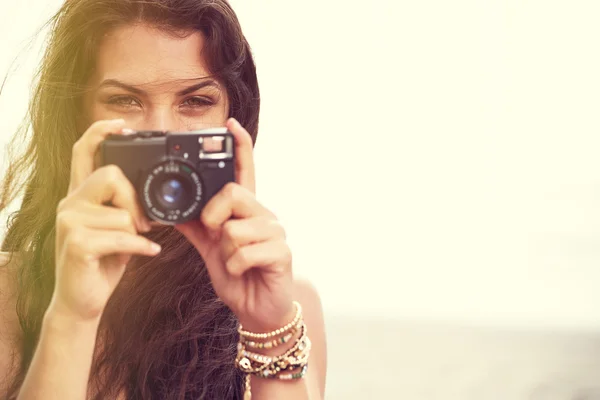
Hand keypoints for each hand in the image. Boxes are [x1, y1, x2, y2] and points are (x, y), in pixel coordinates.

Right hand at [50, 119, 158, 321]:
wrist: (81, 301)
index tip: (120, 125)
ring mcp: (69, 222)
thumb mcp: (115, 228)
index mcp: (79, 196)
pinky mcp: (77, 244)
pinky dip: (141, 247)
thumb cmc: (102, 262)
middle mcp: (69, 203)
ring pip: (120, 212)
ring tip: (135, 244)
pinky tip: (147, 253)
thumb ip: (123, 206)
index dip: (99, 133)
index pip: (82, 152)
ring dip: (137, 232)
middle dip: (134, 200)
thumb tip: (150, 193)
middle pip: (111, 175)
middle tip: (143, 224)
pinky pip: (122, 236)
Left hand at [176, 118, 294, 331]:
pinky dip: (235, 268)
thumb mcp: (210, 247)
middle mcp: (263, 215)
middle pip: (234, 193)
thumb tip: (169, 209)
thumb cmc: (238, 275)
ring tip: (235, 262)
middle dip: (214, 216)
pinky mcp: (281, 252)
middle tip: (214, 234)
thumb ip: (195, 225)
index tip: (230, 124)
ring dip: (225, 253)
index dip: (240, 146)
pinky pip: (244, 252)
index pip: (245, 171)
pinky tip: (244, 272)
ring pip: (235, 228)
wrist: (256, 310)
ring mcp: (275, 232)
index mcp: (247, 210)